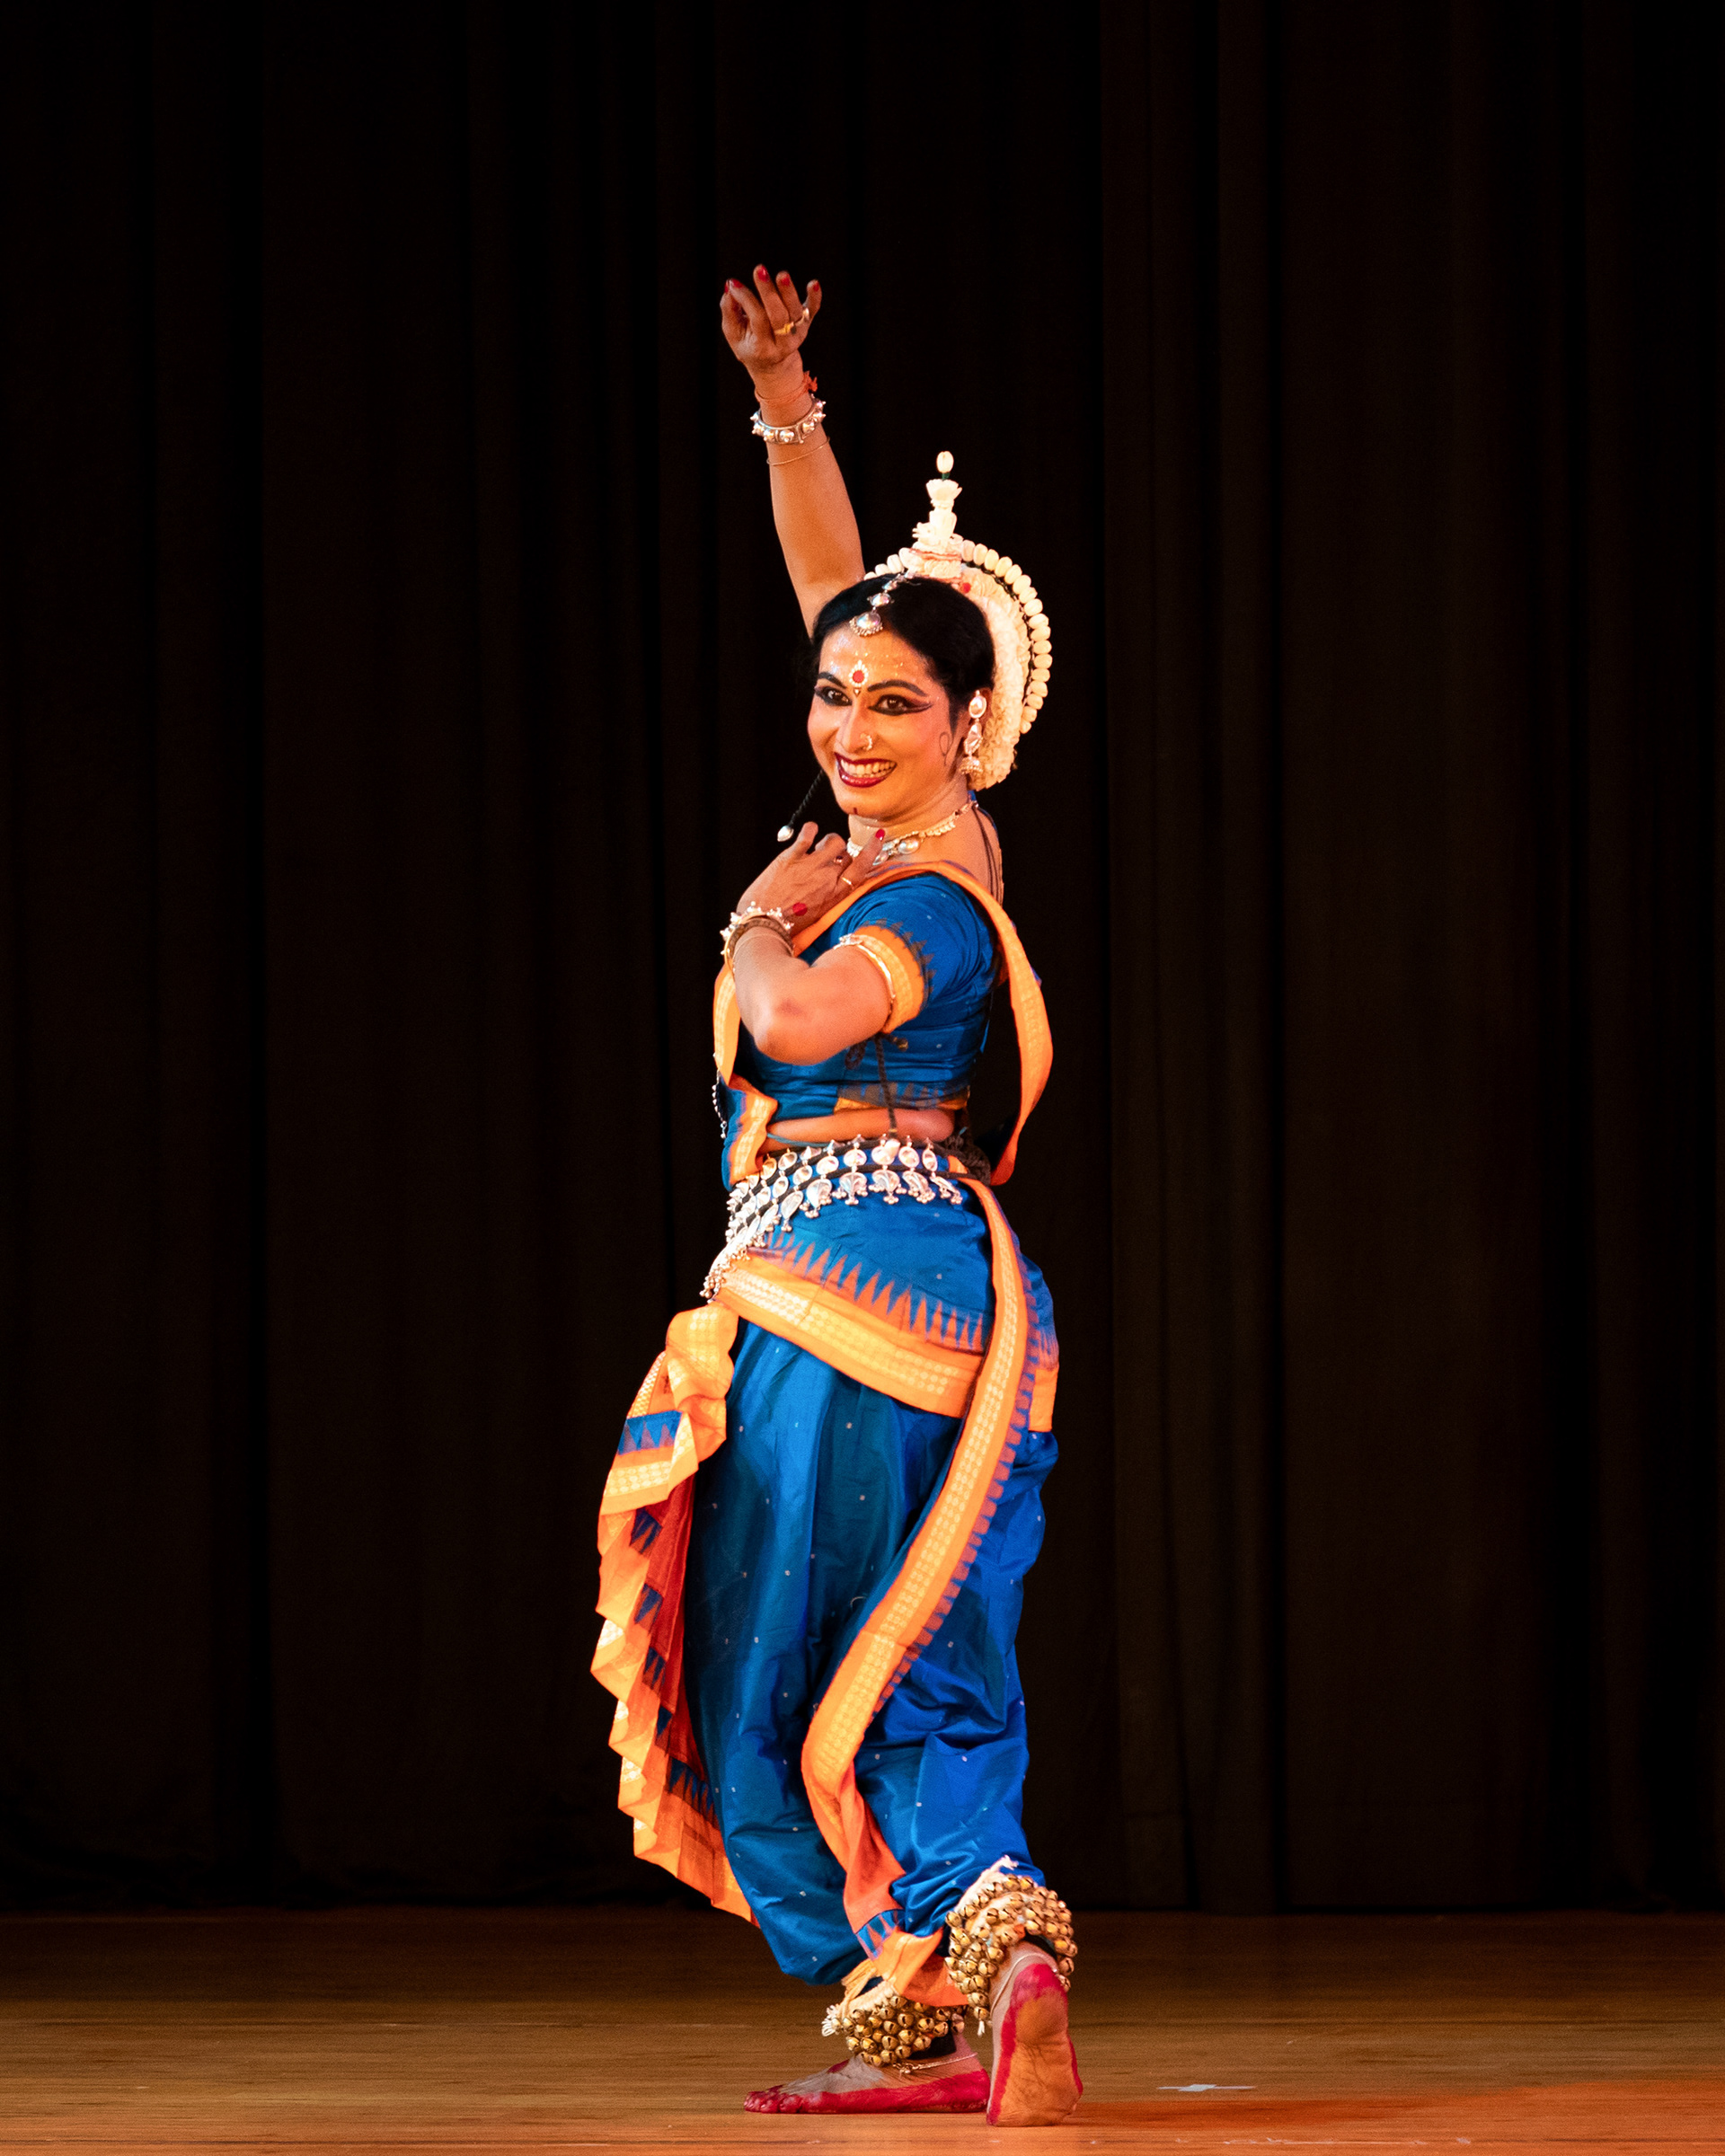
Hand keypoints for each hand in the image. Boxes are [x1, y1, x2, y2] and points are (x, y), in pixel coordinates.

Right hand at [720, 265, 822, 404]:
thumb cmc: (750, 345)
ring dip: (788, 291)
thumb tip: (730, 287)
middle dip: (768, 292)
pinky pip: (813, 309)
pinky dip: (815, 297)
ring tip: (781, 275)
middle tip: (759, 271)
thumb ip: (729, 311)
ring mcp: (797, 333)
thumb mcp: (734, 334)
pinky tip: (813, 283)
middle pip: (778, 316)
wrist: (774, 364)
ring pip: (794, 311)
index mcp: (763, 348)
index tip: (734, 284)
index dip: (746, 300)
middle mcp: (783, 343)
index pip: (757, 319)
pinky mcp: (806, 323)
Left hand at [735, 823, 886, 927]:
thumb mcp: (818, 915)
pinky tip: (809, 831)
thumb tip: (834, 883)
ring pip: (834, 840)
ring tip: (820, 845)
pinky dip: (811, 829)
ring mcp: (810, 864)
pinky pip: (809, 832)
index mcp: (835, 895)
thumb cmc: (787, 924)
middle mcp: (827, 877)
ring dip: (830, 840)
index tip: (878, 837)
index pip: (861, 868)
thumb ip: (829, 897)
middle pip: (847, 854)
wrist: (762, 923)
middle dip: (842, 854)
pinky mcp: (792, 856)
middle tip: (831, 858)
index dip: (872, 850)